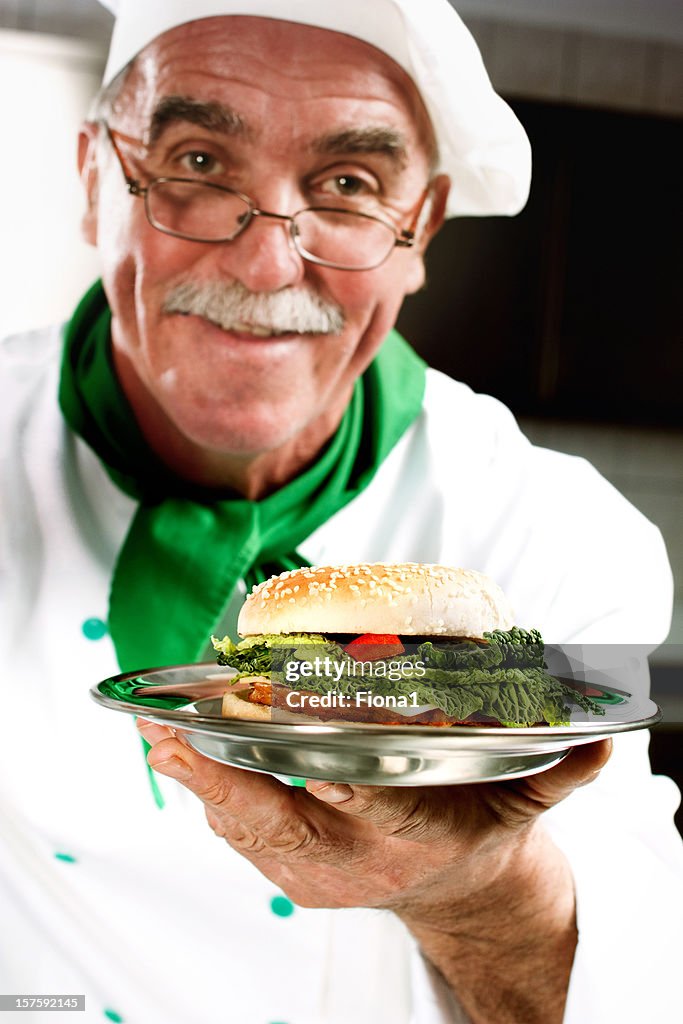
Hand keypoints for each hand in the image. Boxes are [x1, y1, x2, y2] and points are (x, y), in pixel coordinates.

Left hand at [136, 718, 610, 1022]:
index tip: (300, 740)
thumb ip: (552, 776)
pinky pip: (233, 825)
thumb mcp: (517, 805)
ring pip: (242, 822)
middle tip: (172, 734)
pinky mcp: (282, 867)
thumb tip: (601, 744)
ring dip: (195, 775)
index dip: (338, 775)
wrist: (445, 888)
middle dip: (223, 777)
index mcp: (409, 836)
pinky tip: (171, 747)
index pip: (372, 800)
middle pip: (279, 817)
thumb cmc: (473, 833)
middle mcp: (351, 858)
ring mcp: (309, 868)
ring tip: (153, 727)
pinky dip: (201, 785)